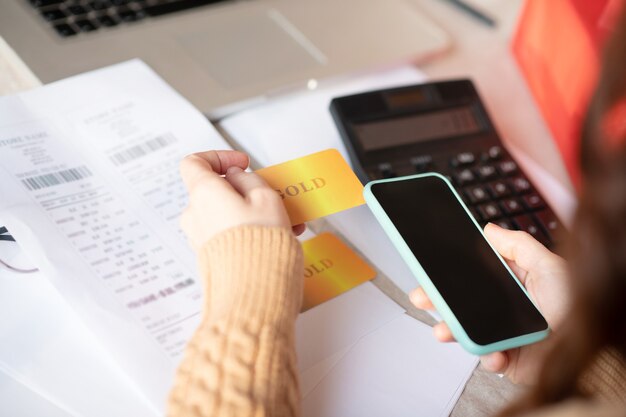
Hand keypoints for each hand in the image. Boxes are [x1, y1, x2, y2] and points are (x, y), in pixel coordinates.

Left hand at [180, 150, 304, 250]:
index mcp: (204, 194)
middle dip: (248, 190)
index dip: (219, 157)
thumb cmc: (260, 243)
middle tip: (273, 194)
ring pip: (228, 214)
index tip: (242, 164)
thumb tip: (237, 177)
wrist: (254, 290)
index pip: (194, 163)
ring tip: (288, 221)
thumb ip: (249, 180)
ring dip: (255, 212)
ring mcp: (201, 238)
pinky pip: (230, 233)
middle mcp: (196, 215)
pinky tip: (281, 236)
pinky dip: (251, 230)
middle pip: (217, 191)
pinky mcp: (211, 256)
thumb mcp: (265, 197)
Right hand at [410, 223, 569, 384]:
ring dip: (452, 330)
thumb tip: (489, 228)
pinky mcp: (508, 358)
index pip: (475, 273)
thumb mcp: (549, 266)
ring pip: (468, 329)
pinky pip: (486, 357)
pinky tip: (495, 353)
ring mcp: (505, 332)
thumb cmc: (579, 307)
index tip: (431, 268)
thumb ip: (518, 245)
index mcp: (514, 282)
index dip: (452, 272)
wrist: (592, 353)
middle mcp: (506, 307)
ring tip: (443, 330)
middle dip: (438, 300)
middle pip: (463, 301)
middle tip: (422, 296)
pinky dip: (487, 357)